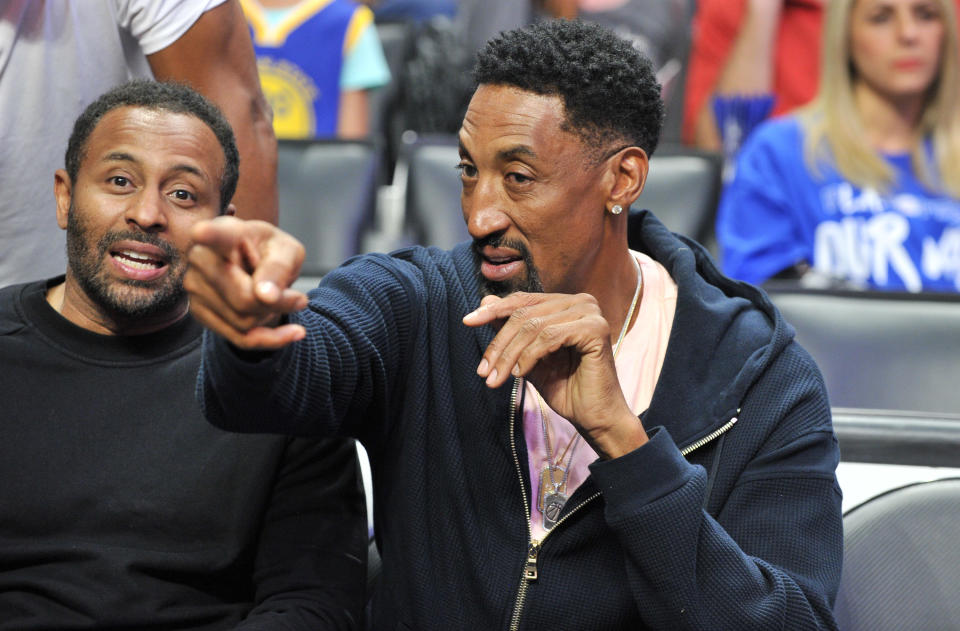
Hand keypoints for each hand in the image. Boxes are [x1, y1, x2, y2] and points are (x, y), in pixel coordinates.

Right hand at [185, 216, 308, 349]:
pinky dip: (270, 339)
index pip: (215, 235)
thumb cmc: (271, 253)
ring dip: (272, 317)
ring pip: (243, 321)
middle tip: (299, 298)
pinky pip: (240, 338)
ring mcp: (195, 287)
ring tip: (277, 300)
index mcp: (227, 233)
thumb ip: (279, 268)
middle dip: (279, 304)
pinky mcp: (199, 312)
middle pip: (243, 298)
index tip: (202, 232)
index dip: (209, 235)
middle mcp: (201, 258)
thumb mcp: (287, 252)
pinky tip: (291, 333)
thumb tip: (265, 296)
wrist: (255, 268)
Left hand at [463, 292, 646, 458]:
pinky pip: (550, 336)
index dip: (493, 310)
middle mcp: (581, 302)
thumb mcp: (527, 356)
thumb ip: (510, 330)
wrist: (594, 417)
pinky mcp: (596, 329)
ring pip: (533, 326)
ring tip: (497, 378)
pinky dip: (530, 356)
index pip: (522, 300)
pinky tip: (521, 374)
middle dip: (499, 344)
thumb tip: (484, 301)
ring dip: (509, 355)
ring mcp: (590, 313)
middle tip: (483, 371)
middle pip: (524, 313)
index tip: (467, 322)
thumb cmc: (565, 387)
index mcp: (566, 304)